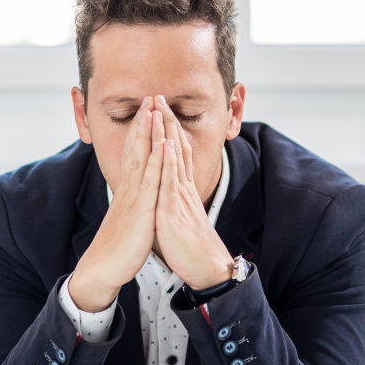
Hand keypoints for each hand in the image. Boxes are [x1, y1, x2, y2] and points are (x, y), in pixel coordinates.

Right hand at [69, 96, 165, 311]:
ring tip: (153, 110)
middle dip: (143, 122)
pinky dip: (156, 163)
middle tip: (149, 97)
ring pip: (141, 159)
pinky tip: (161, 146)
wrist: (104, 268)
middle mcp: (129, 189)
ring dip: (147, 133)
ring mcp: (133, 198)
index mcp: (128, 190)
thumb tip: (138, 192)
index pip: (134, 153)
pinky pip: (149, 183)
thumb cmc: (119, 245)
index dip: (140, 130)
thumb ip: (135, 201)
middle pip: (135, 149)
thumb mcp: (129, 217)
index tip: (146, 109)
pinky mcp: (140, 211)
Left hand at [154, 96, 233, 290]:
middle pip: (176, 148)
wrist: (205, 267)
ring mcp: (180, 197)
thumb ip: (173, 199)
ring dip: (168, 132)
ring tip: (161, 109)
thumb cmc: (189, 246)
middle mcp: (182, 188)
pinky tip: (166, 144)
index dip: (168, 129)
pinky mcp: (175, 210)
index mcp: (181, 189)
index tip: (160, 109)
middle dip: (167, 121)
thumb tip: (166, 191)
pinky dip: (169, 162)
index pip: (176, 152)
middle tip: (159, 96)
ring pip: (174, 159)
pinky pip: (172, 183)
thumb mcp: (178, 216)